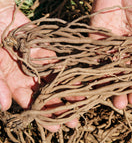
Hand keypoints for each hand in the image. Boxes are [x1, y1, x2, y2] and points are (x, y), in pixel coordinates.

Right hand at [0, 0, 83, 131]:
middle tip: (75, 120)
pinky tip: (80, 77)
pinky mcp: (45, 47)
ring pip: (54, 77)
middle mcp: (26, 72)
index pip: (28, 101)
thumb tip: (5, 106)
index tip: (56, 126)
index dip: (41, 113)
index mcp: (11, 79)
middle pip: (45, 92)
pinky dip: (68, 67)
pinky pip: (58, 58)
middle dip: (59, 105)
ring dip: (67, 88)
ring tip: (83, 100)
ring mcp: (37, 59)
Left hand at [90, 0, 131, 108]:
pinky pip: (94, 57)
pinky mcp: (94, 39)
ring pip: (108, 68)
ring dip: (108, 84)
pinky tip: (95, 82)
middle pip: (121, 73)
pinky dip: (94, 70)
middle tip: (121, 104)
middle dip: (121, 88)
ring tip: (110, 99)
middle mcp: (122, 49)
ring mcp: (108, 45)